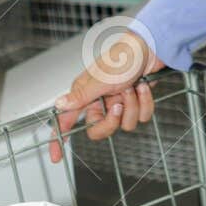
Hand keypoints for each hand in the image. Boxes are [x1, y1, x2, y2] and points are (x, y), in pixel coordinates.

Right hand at [48, 25, 165, 161]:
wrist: (150, 49)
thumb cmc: (122, 58)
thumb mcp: (99, 80)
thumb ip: (79, 97)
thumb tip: (59, 105)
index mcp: (84, 95)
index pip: (66, 120)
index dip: (59, 139)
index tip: (55, 156)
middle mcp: (99, 100)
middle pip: (100, 129)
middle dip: (113, 120)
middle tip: (117, 105)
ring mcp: (118, 102)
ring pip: (125, 124)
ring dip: (132, 106)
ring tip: (132, 88)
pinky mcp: (135, 102)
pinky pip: (142, 117)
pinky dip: (145, 102)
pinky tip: (143, 87)